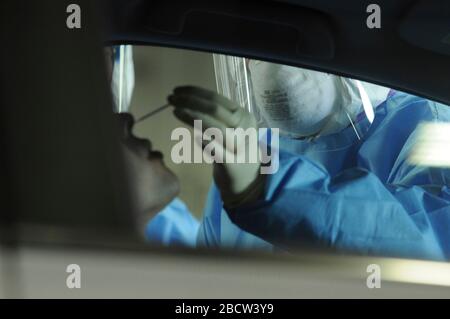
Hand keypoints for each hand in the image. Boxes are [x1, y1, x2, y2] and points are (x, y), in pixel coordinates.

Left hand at [169, 86, 262, 206]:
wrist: (249, 183)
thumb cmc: (236, 153)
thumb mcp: (232, 130)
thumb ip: (217, 117)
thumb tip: (190, 101)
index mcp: (244, 116)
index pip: (217, 99)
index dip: (195, 92)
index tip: (177, 91)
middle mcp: (244, 128)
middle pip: (214, 109)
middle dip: (189, 101)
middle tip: (170, 99)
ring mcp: (239, 145)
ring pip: (213, 126)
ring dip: (191, 116)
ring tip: (175, 110)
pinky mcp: (232, 163)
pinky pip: (215, 149)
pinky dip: (204, 142)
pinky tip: (194, 137)